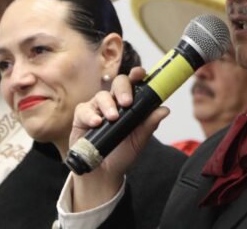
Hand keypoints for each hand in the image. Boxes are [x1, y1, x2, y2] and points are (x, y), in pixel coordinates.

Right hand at [70, 67, 169, 211]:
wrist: (104, 173)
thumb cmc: (122, 153)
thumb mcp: (139, 140)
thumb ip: (150, 124)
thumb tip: (164, 109)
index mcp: (130, 104)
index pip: (134, 84)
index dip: (137, 75)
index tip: (140, 73)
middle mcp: (114, 102)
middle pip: (118, 83)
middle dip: (123, 89)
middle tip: (127, 102)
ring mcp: (97, 108)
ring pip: (102, 95)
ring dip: (108, 105)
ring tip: (112, 118)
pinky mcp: (82, 117)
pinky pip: (85, 109)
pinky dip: (91, 115)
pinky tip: (96, 123)